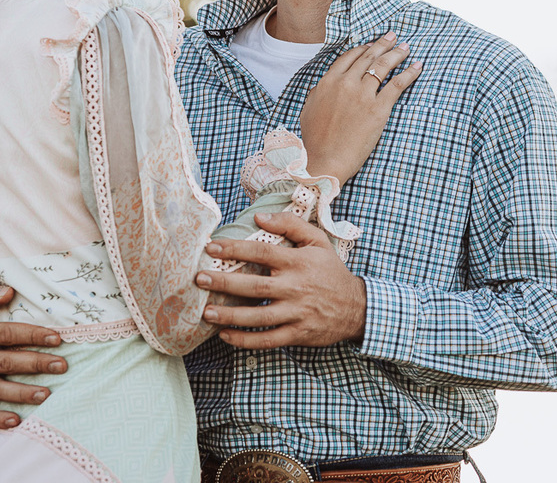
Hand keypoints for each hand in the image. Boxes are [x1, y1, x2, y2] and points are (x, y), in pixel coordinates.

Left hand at [196, 212, 365, 347]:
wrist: (356, 306)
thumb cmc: (330, 270)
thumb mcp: (317, 240)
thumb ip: (290, 224)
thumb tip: (259, 217)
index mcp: (298, 262)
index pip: (262, 253)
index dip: (235, 249)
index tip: (211, 248)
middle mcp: (295, 287)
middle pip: (255, 286)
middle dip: (225, 283)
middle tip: (200, 279)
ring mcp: (296, 313)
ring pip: (258, 316)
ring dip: (230, 315)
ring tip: (206, 312)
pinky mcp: (297, 334)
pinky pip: (268, 339)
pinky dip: (245, 340)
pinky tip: (225, 336)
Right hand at [301, 31, 420, 184]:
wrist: (325, 159)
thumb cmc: (315, 139)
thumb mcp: (308, 109)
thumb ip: (317, 93)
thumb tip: (322, 85)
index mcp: (328, 82)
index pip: (349, 57)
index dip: (363, 48)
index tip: (373, 44)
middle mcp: (346, 83)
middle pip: (369, 57)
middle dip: (384, 44)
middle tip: (394, 37)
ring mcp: (363, 95)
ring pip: (383, 66)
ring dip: (397, 54)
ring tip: (406, 48)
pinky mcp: (378, 109)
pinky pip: (397, 85)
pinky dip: (409, 73)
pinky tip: (417, 66)